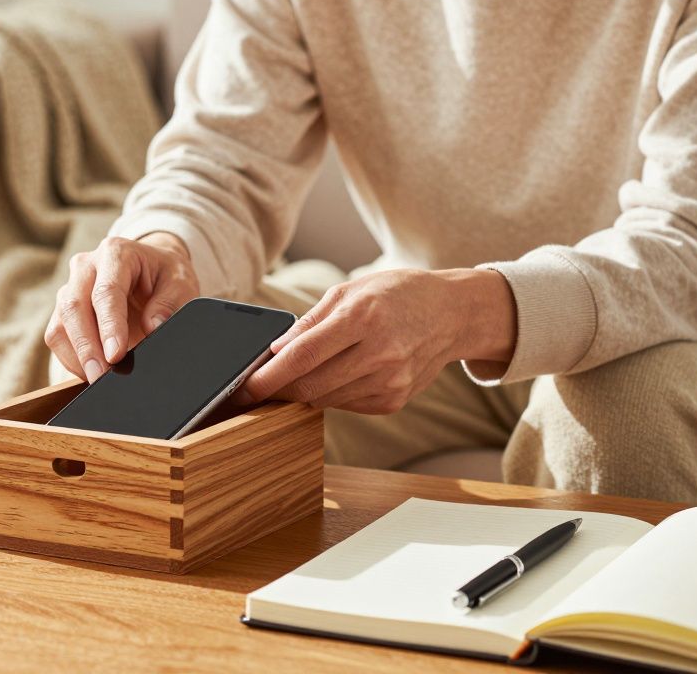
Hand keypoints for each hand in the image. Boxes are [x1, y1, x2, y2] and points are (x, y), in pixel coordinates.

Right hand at [45, 233, 199, 382]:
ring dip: (76, 356)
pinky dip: (71, 358)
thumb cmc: (164, 275)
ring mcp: (70, 288)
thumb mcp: (180, 282)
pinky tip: (90, 372)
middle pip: (74, 307)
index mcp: (116, 254)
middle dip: (86, 347)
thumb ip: (170, 302)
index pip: (106, 292)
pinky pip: (57, 336)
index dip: (109, 326)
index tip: (117, 355)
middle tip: (100, 377)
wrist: (150, 269)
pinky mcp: (63, 310)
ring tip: (97, 379)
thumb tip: (152, 326)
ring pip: (59, 324)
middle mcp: (86, 267)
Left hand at [239, 269, 515, 413]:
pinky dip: (331, 394)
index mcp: (362, 317)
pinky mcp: (394, 400)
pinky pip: (345, 405)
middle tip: (259, 384)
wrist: (452, 314)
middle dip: (278, 388)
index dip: (268, 376)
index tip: (245, 387)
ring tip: (299, 373)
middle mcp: (379, 353)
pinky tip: (338, 374)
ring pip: (324, 400)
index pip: (302, 356)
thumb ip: (310, 322)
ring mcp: (390, 381)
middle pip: (309, 385)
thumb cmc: (396, 295)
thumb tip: (274, 350)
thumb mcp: (350, 291)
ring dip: (304, 390)